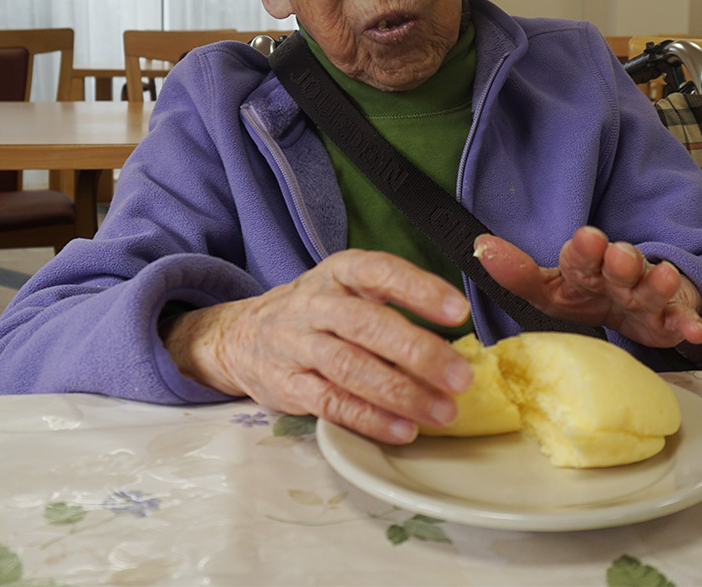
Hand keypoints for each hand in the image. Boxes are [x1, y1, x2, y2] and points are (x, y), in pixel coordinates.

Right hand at [161, 249, 473, 444]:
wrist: (239, 335)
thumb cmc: (317, 312)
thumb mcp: (348, 288)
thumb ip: (394, 304)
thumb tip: (461, 338)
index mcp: (339, 272)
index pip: (380, 271)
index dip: (420, 289)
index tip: (459, 310)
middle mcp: (315, 304)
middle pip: (368, 325)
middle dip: (418, 352)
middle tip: (461, 377)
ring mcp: (296, 345)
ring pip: (351, 368)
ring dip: (401, 392)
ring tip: (442, 411)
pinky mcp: (287, 386)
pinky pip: (331, 403)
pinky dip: (370, 419)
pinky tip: (403, 429)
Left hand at [474, 226, 701, 348]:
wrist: (641, 307)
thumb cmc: (591, 295)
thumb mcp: (552, 288)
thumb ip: (519, 273)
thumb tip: (480, 245)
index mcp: (586, 268)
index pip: (581, 255)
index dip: (583, 249)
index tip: (585, 239)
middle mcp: (618, 276)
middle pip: (619, 264)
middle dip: (618, 258)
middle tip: (617, 253)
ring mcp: (648, 296)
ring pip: (651, 286)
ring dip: (656, 281)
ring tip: (660, 275)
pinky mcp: (671, 318)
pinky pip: (680, 320)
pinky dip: (688, 324)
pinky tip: (693, 331)